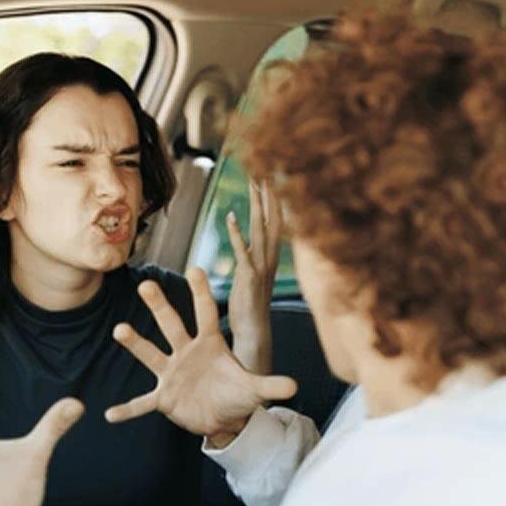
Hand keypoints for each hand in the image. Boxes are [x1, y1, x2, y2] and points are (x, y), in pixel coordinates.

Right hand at [106, 268, 296, 446]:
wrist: (223, 417)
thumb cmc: (237, 394)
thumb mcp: (254, 389)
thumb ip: (271, 385)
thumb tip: (295, 386)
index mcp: (210, 343)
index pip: (206, 313)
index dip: (202, 293)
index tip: (196, 268)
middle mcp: (186, 352)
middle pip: (172, 324)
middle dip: (160, 306)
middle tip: (146, 284)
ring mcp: (171, 373)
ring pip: (151, 354)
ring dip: (135, 343)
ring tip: (120, 330)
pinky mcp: (163, 398)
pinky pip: (142, 404)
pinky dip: (128, 410)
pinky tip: (110, 414)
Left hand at [227, 182, 283, 374]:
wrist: (254, 335)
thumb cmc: (250, 309)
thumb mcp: (252, 278)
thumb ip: (251, 259)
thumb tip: (245, 245)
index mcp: (271, 258)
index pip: (276, 222)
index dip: (273, 200)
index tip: (269, 178)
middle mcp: (270, 259)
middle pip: (273, 220)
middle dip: (269, 195)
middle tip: (264, 170)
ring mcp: (261, 268)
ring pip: (262, 230)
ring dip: (257, 205)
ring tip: (254, 183)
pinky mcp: (249, 278)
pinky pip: (243, 251)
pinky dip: (237, 234)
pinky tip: (230, 216)